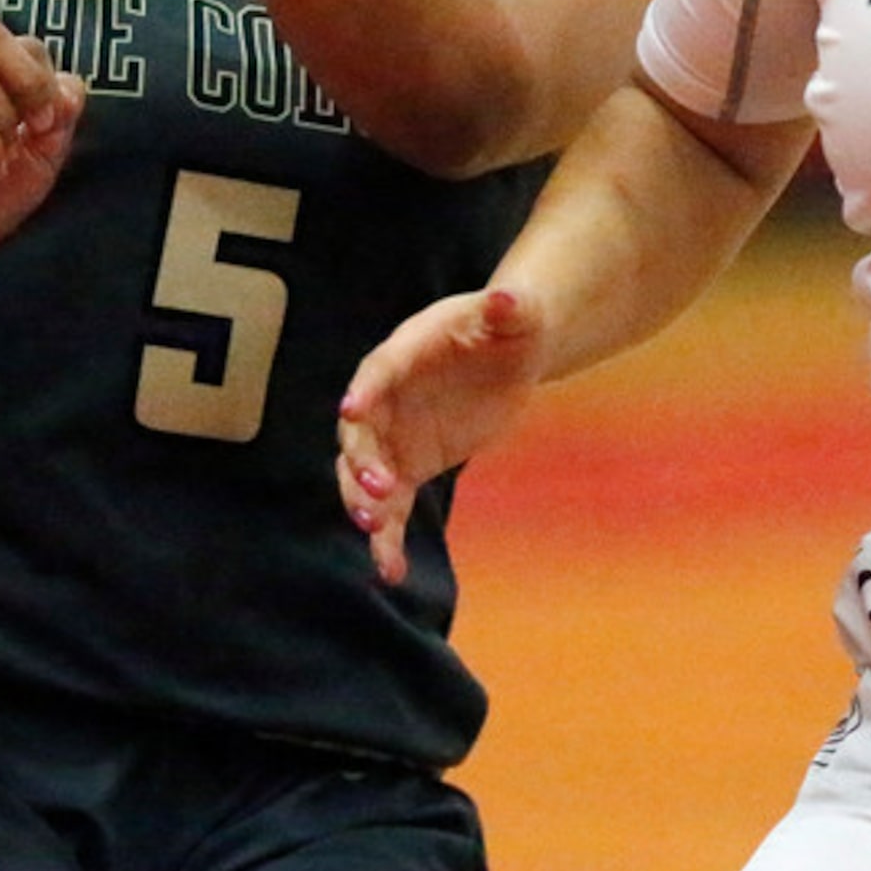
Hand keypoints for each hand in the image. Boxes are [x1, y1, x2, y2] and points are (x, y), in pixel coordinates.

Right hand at [336, 286, 547, 585]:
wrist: (510, 353)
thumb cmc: (510, 324)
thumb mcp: (518, 314)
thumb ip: (509, 308)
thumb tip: (507, 298)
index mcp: (407, 350)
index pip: (379, 370)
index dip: (366, 389)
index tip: (352, 411)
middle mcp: (387, 395)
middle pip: (361, 432)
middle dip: (362, 460)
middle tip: (376, 491)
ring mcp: (392, 435)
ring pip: (363, 474)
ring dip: (363, 502)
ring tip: (373, 533)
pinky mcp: (406, 467)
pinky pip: (389, 507)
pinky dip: (387, 538)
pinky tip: (391, 572)